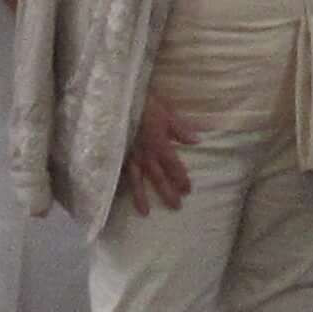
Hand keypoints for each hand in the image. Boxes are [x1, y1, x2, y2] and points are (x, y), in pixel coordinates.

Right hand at [123, 95, 198, 212]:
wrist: (118, 99)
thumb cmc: (145, 103)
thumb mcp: (167, 112)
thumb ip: (181, 129)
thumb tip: (197, 141)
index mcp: (159, 144)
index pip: (173, 166)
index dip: (181, 178)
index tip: (188, 190)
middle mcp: (144, 154)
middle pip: (157, 177)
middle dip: (167, 192)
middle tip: (176, 207)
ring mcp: (128, 156)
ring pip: (136, 180)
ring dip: (141, 197)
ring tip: (145, 213)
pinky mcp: (116, 154)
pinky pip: (119, 173)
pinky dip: (120, 186)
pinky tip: (119, 197)